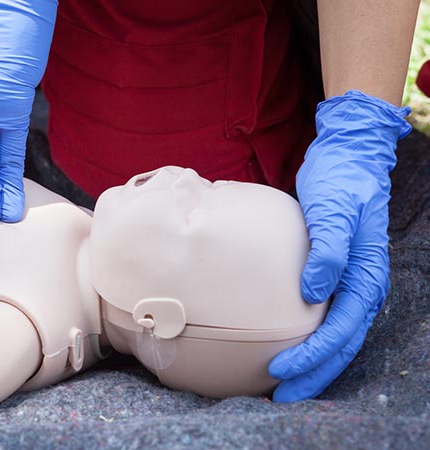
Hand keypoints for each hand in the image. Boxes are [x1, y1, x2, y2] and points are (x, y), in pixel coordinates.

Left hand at [269, 90, 410, 401]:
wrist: (346, 159)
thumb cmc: (339, 183)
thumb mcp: (333, 210)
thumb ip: (327, 251)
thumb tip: (314, 292)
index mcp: (366, 276)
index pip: (341, 329)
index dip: (314, 354)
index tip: (282, 369)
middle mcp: (362, 286)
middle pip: (342, 344)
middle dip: (313, 374)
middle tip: (280, 396)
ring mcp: (350, 283)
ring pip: (336, 338)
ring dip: (313, 364)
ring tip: (282, 386)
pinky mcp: (334, 277)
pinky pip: (325, 320)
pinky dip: (310, 341)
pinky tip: (287, 350)